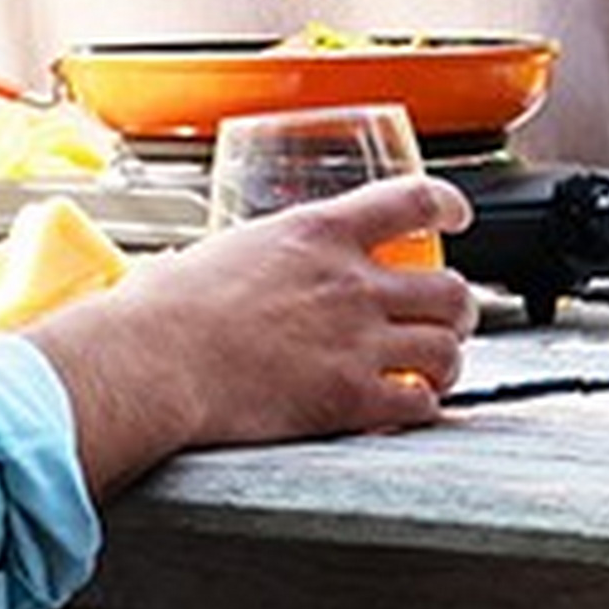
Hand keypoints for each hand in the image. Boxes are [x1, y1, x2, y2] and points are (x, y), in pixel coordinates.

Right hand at [16, 173, 475, 488]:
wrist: (150, 364)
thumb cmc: (162, 312)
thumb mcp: (220, 253)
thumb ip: (257, 258)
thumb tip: (242, 269)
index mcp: (317, 233)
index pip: (413, 200)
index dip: (448, 206)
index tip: (457, 216)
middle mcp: (349, 283)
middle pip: (449, 288)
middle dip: (458, 307)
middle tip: (447, 319)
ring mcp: (356, 342)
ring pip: (447, 348)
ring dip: (447, 361)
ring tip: (434, 371)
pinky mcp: (348, 398)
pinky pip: (418, 404)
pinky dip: (421, 407)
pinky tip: (407, 408)